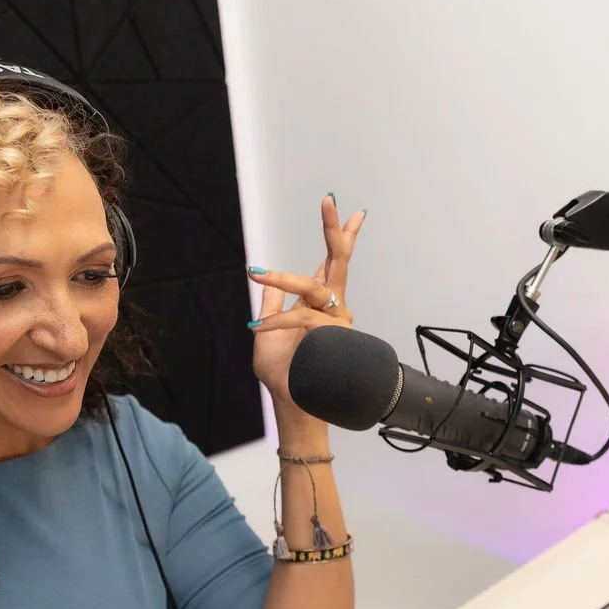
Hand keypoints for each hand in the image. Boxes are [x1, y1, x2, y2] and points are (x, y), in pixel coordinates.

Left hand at [248, 196, 365, 404]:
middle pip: (338, 262)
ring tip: (256, 273)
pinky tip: (259, 328)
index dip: (340, 237)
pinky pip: (302, 317)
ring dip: (281, 277)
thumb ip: (271, 305)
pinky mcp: (330, 334)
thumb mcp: (267, 334)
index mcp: (320, 305)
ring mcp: (336, 321)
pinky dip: (278, 322)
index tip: (352, 210)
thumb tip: (263, 281)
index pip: (330, 264)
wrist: (294, 407)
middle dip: (335, 231)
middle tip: (331, 202)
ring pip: (314, 286)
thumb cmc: (284, 375)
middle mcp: (333, 309)